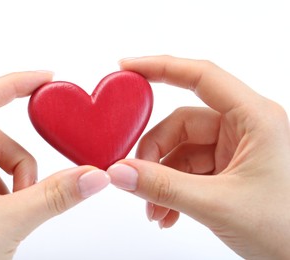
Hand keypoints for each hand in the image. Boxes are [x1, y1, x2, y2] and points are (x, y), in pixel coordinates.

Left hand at [0, 72, 109, 258]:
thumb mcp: (8, 224)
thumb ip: (56, 196)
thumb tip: (94, 175)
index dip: (15, 83)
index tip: (47, 79)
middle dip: (21, 164)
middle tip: (29, 195)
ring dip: (13, 181)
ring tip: (12, 213)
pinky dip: (3, 191)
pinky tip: (0, 217)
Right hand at [107, 56, 289, 258]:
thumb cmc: (288, 228)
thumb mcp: (218, 204)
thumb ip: (164, 187)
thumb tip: (121, 171)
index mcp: (254, 118)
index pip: (200, 77)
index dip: (160, 68)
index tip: (127, 68)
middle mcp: (244, 127)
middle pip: (180, 124)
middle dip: (154, 154)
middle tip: (135, 179)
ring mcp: (234, 149)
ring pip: (180, 151)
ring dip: (160, 179)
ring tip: (154, 209)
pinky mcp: (227, 169)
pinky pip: (188, 170)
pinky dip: (171, 189)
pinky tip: (167, 214)